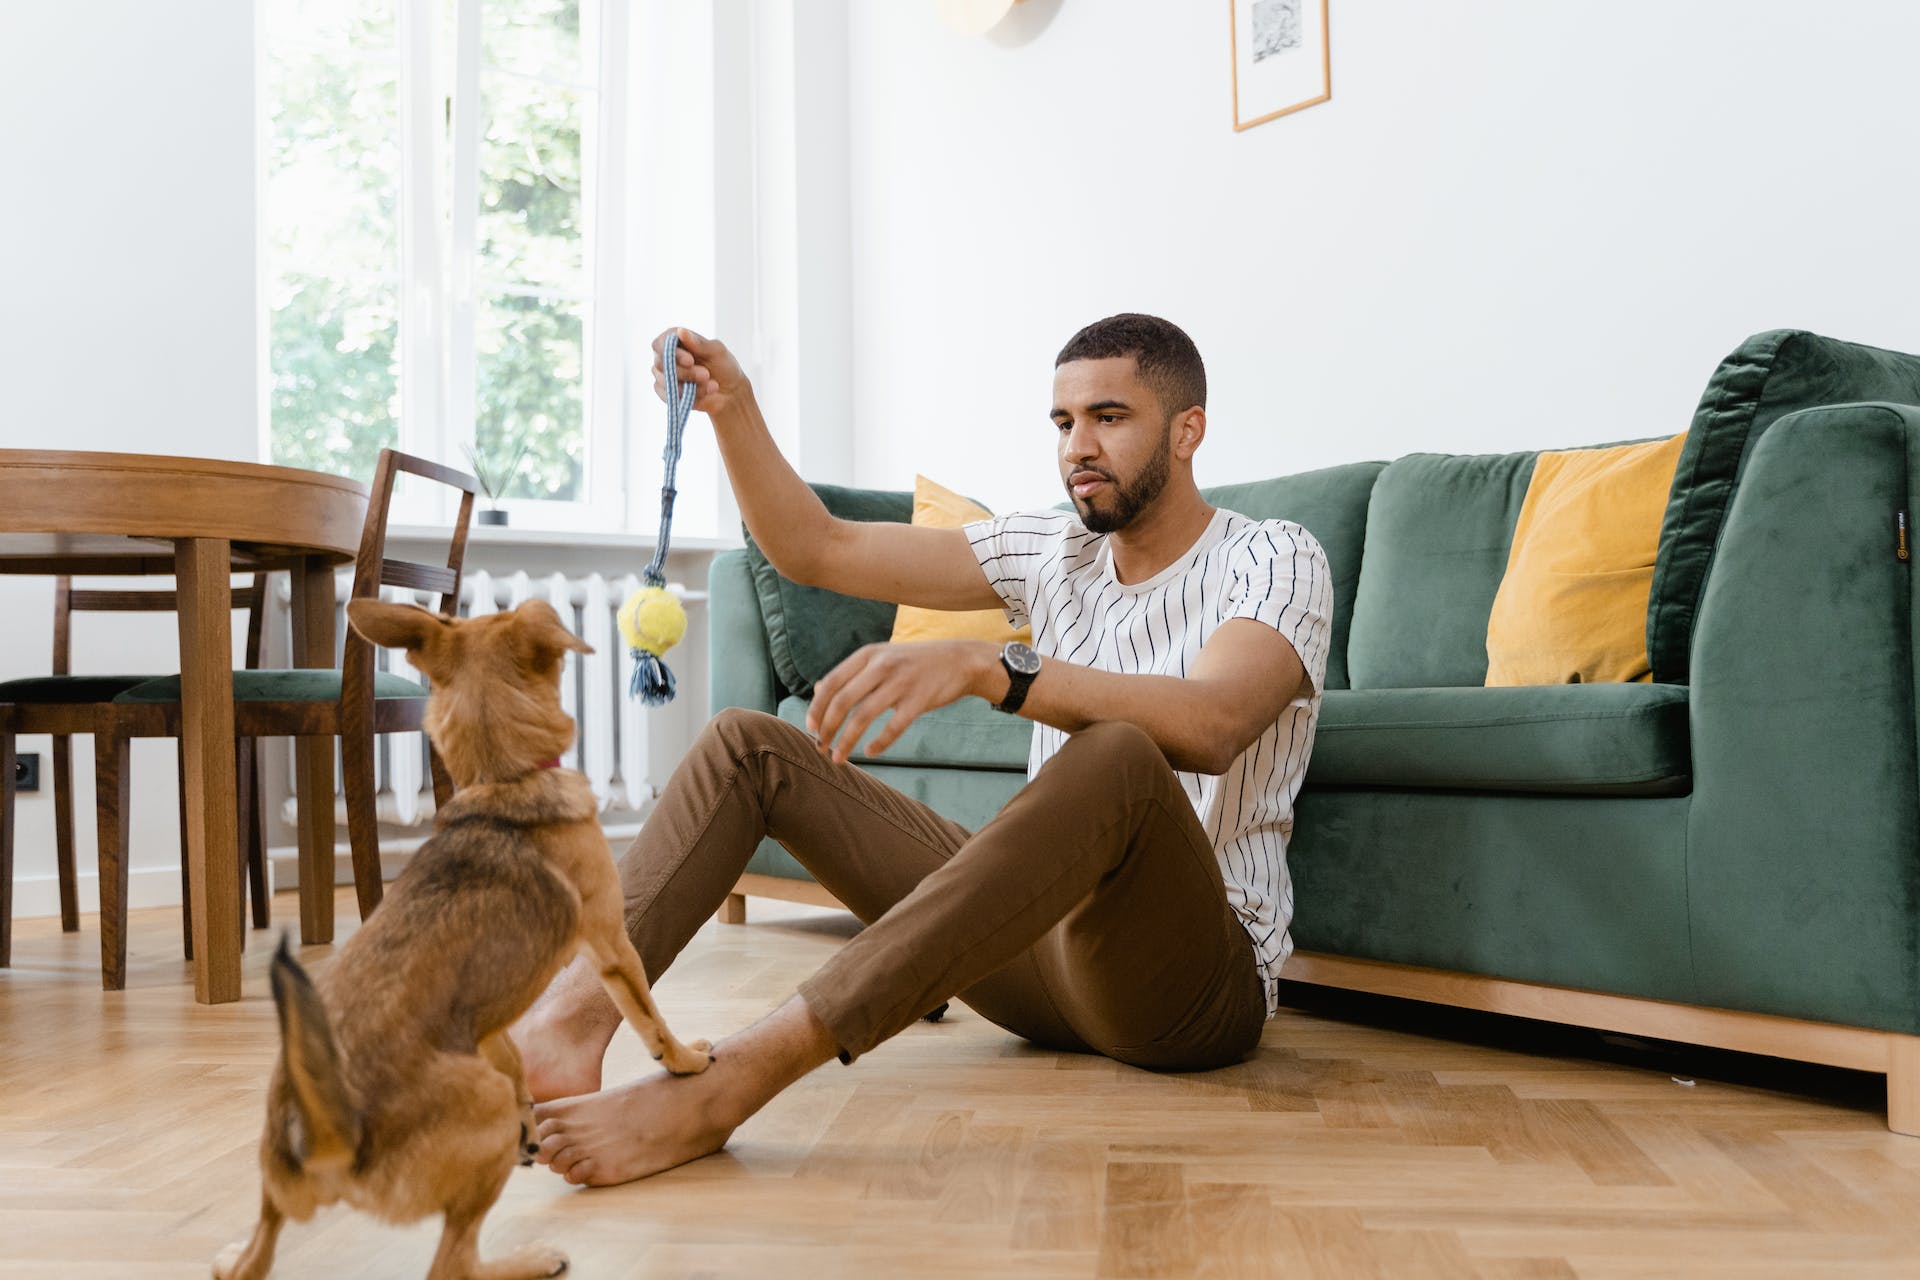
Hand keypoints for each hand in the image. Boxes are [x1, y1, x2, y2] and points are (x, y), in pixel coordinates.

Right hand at [652, 328, 749, 417]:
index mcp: (675, 342)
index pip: (660, 344)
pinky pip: (671, 397)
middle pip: (661, 364)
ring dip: (691, 385)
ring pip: (666, 382)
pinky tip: (706, 393)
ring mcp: (664, 377)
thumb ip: (699, 343)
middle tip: (706, 375)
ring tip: (713, 386)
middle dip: (685, 372)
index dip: (671, 352)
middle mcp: (665, 358)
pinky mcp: (668, 395)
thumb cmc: (723, 366)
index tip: (690, 360)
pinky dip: (691, 396)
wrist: (730, 392)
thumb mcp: (717, 352)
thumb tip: (680, 331)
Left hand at [807, 641, 999, 764]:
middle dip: (827, 728)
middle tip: (820, 748)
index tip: (810, 728)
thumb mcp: (881, 658)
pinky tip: (870, 753)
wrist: (960, 660)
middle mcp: (882, 665)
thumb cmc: (915, 663)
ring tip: (838, 758)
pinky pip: (893, 727)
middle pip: (842, 700)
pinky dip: (879, 743)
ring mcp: (901, 682)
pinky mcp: (920, 699)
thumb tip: (817, 692)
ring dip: (846, 741)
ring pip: (863, 716)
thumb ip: (851, 674)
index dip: (817, 708)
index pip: (831, 682)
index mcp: (868, 655)